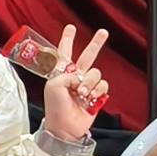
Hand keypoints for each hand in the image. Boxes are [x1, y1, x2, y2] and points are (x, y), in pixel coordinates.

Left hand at [35, 27, 110, 142]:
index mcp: (61, 73)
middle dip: (95, 44)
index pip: (64, 52)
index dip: (67, 40)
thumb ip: (67, 74)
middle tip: (103, 32)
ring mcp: (86, 85)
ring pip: (96, 72)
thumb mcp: (53, 86)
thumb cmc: (55, 108)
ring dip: (89, 82)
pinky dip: (97, 91)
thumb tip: (80, 76)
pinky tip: (91, 98)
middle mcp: (75, 76)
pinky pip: (103, 85)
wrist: (65, 127)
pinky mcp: (96, 95)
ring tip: (82, 93)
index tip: (71, 28)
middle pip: (87, 55)